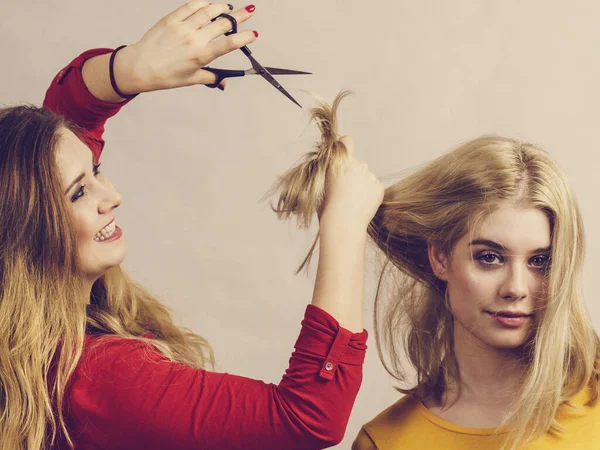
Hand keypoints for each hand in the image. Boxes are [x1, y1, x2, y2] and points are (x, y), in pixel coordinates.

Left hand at [115, 1, 257, 93]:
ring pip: (209, 11)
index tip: (254, 34)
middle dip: (239, 16)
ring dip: (223, 7)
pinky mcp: (172, 19)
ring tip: (230, 7)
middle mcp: (194, 39)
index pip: (229, 44)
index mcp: (201, 56)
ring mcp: (183, 27)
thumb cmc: (165, 75)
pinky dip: (203, 3)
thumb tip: (223, 83)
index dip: (244, 38)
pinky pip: (191, 6)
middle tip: (249, 11)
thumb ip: (210, 78)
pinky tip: (210, 4)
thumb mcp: (191, 79)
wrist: (140, 66)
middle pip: (223, 24)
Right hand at [319, 136, 383, 232]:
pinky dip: (369, 194)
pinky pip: (373, 187)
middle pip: (356, 163)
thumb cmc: (327, 206)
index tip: (343, 154)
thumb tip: (334, 166)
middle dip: (352, 172)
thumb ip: (330, 170)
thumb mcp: (321, 183)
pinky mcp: (378, 187)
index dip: (344, 146)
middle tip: (344, 190)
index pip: (347, 140)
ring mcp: (370, 176)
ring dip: (361, 184)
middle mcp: (358, 164)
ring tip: (352, 201)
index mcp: (341, 161)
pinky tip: (361, 205)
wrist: (343, 223)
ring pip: (366, 176)